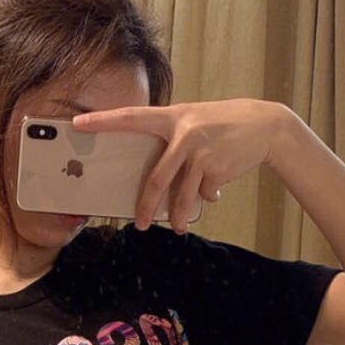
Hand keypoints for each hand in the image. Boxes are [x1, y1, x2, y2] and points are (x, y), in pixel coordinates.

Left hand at [70, 97, 290, 232]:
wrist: (265, 126)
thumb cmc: (222, 126)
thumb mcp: (195, 123)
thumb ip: (173, 141)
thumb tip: (157, 179)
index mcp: (172, 117)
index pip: (131, 117)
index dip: (104, 120)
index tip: (79, 123)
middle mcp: (183, 132)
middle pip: (156, 178)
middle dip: (146, 205)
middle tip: (139, 223)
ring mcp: (200, 150)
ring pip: (181, 195)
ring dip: (179, 215)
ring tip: (178, 227)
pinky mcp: (216, 167)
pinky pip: (204, 192)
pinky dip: (208, 196)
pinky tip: (217, 186)